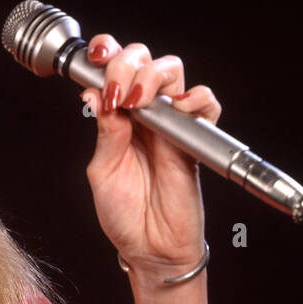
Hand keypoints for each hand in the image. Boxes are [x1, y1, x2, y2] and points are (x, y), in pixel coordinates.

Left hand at [79, 35, 222, 278]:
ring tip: (139, 102)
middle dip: (128, 63)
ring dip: (154, 76)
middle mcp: (144, 115)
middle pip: (145, 60)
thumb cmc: (124, 214)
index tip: (96, 59)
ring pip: (173, 72)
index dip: (107, 54)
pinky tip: (178, 108)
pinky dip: (197, 98)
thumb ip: (106, 132)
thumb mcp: (103, 171)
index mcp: (118, 117)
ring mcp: (171, 125)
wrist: (150, 249)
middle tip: (119, 92)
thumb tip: (95, 94)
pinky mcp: (196, 141)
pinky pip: (207, 106)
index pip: (115, 69)